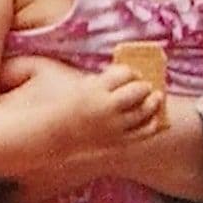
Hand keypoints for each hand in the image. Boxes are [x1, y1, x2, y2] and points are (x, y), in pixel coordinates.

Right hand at [1, 56, 164, 156]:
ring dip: (152, 102)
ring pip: (146, 110)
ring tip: (154, 97)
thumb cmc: (55, 105)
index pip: (124, 72)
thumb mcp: (67, 81)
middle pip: (140, 90)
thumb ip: (85, 70)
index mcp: (93, 89)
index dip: (128, 71)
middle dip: (143, 85)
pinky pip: (145, 131)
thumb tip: (103, 60)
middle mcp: (107, 108)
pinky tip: (151, 116)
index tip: (128, 73)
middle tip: (143, 85)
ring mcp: (114, 127)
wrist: (48, 136)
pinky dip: (152, 122)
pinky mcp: (118, 142)